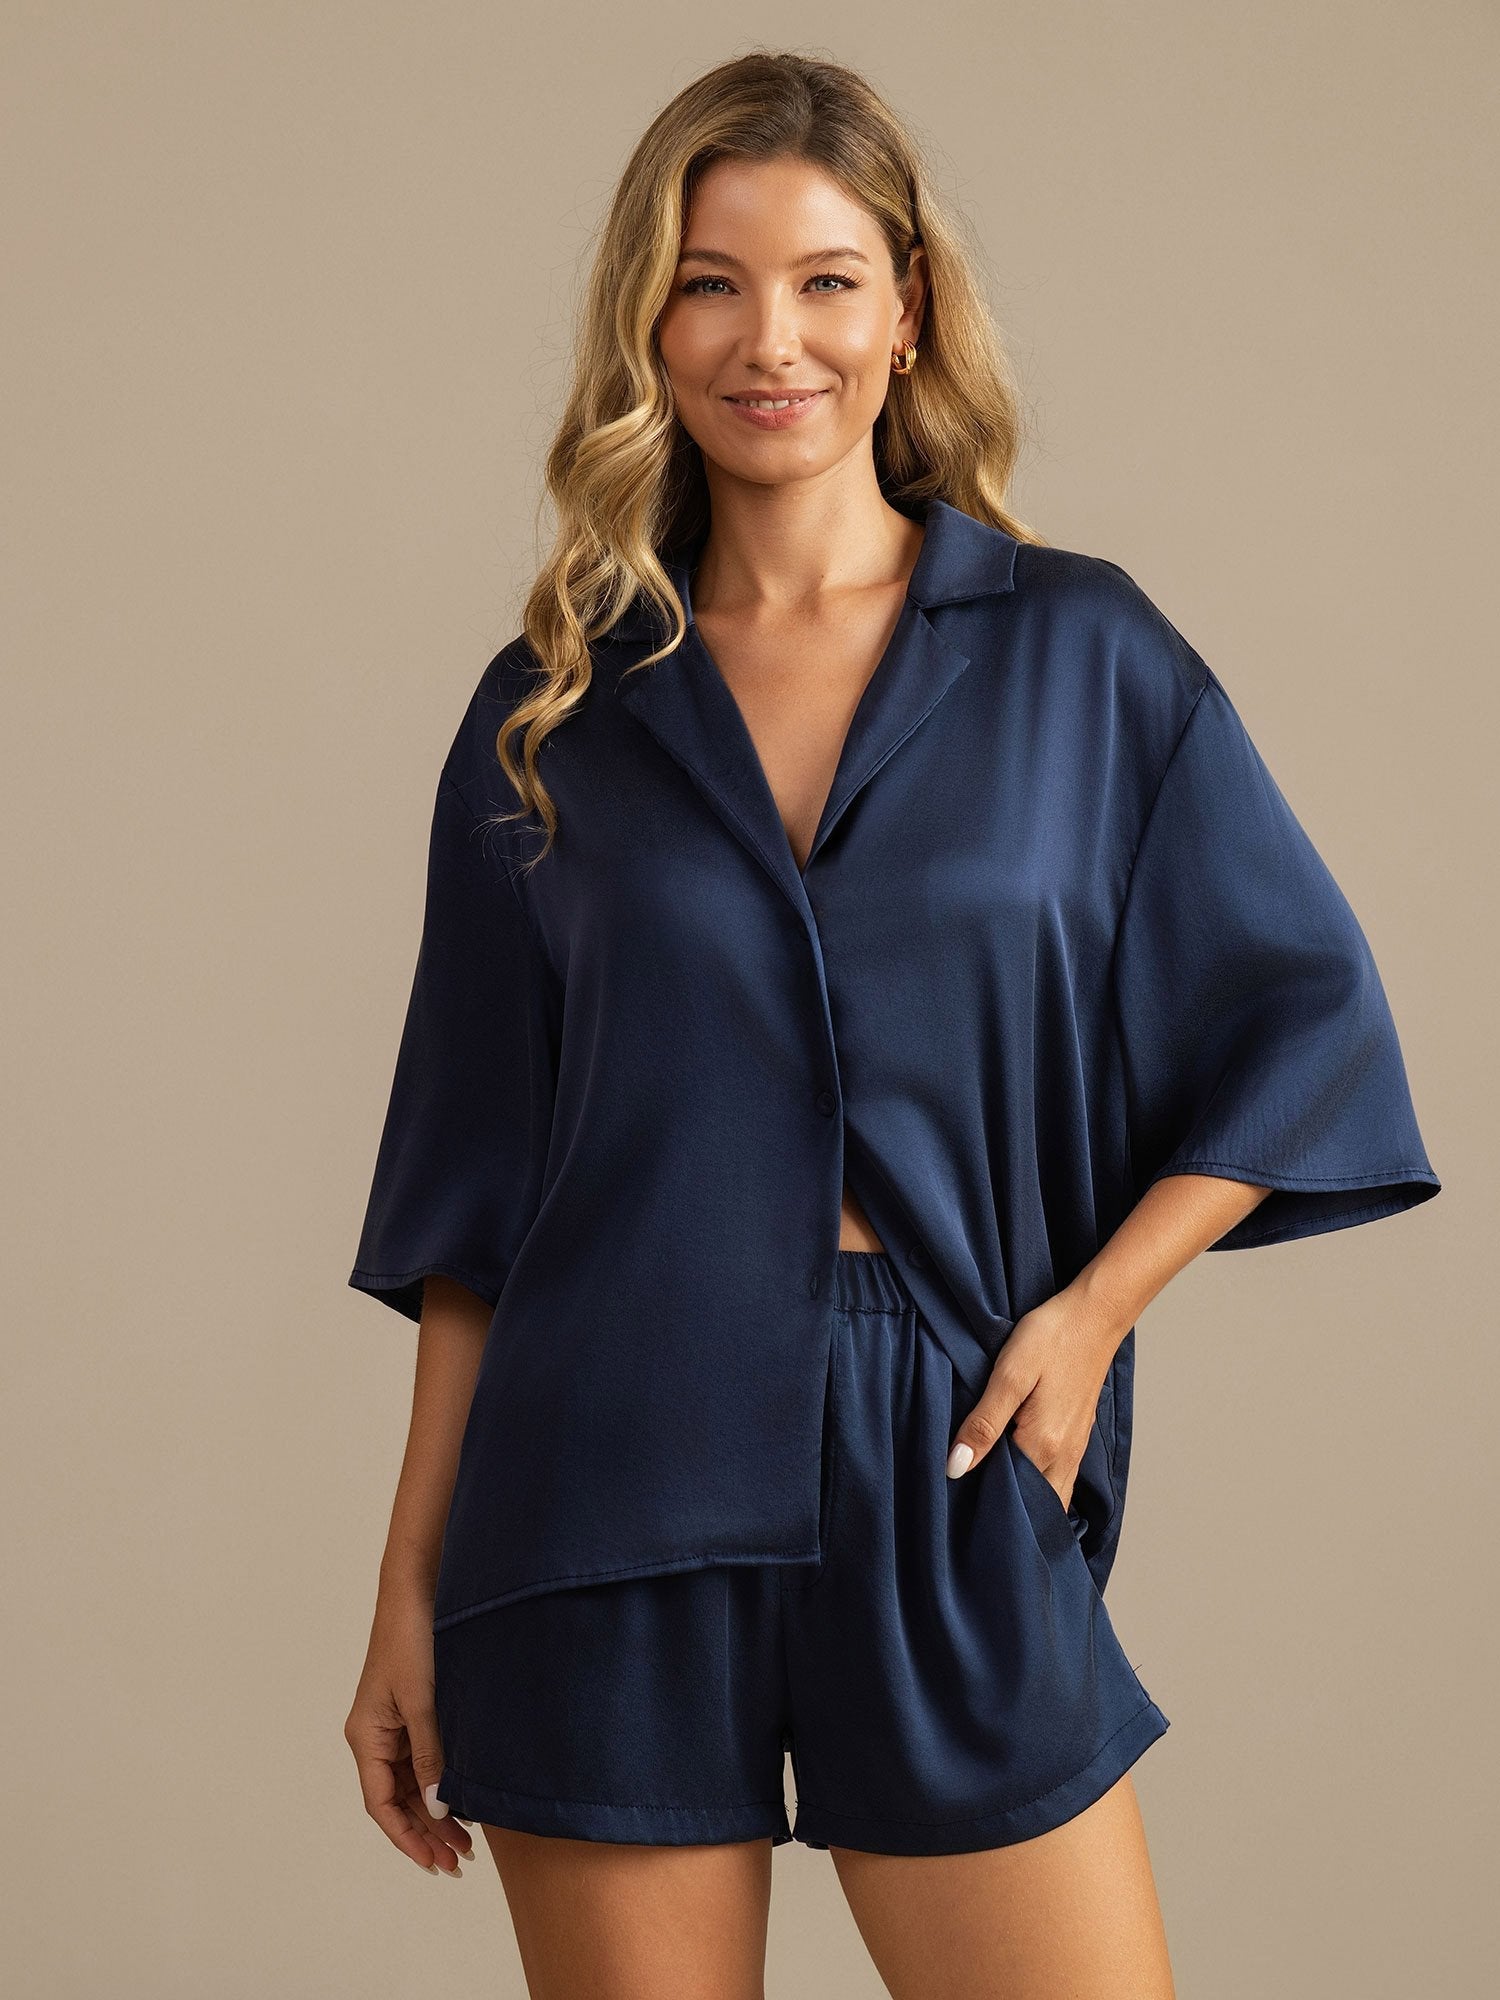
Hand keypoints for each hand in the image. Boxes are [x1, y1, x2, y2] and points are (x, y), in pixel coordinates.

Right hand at [345, 1580, 473, 1876]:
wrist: (418, 1591)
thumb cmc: (412, 1640)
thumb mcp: (423, 1702)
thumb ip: (430, 1755)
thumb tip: (437, 1808)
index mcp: (366, 1737)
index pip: (381, 1804)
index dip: (407, 1837)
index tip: (433, 1863)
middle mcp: (375, 1737)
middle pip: (398, 1800)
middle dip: (426, 1833)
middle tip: (458, 1863)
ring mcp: (394, 1726)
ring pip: (412, 1785)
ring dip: (436, 1813)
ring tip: (467, 1844)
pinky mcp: (412, 1714)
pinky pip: (423, 1761)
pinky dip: (441, 1784)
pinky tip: (465, 1801)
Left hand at [944, 1279, 1126, 1511]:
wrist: (1095, 1315)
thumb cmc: (1052, 1338)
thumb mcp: (1009, 1375)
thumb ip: (984, 1424)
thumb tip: (956, 1469)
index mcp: (1043, 1445)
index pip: (1009, 1497)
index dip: (981, 1502)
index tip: (957, 1504)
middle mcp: (1064, 1456)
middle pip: (1035, 1506)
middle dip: (1008, 1514)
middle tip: (972, 1511)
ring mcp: (1075, 1447)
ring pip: (1051, 1494)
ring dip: (1026, 1502)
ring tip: (991, 1496)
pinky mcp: (1078, 1435)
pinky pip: (1059, 1477)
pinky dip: (1040, 1486)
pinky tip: (1018, 1473)